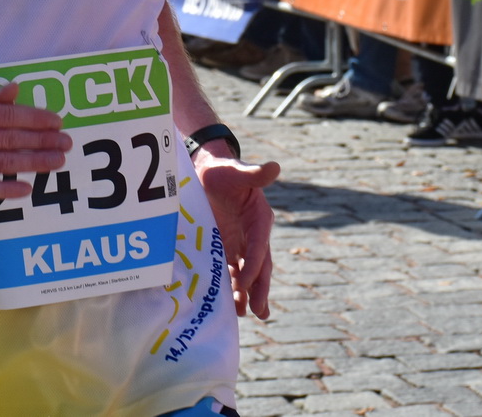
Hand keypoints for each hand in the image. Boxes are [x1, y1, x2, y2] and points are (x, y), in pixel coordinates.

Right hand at [0, 81, 70, 199]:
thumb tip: (16, 90)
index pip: (9, 116)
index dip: (36, 119)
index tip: (57, 122)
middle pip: (10, 140)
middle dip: (42, 142)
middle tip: (66, 144)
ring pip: (1, 163)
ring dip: (33, 163)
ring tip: (56, 162)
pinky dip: (5, 190)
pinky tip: (27, 188)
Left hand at [192, 145, 279, 318]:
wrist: (206, 172)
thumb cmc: (223, 170)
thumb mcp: (236, 170)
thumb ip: (254, 174)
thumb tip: (275, 167)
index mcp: (260, 219)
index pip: (259, 246)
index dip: (254, 264)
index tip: (246, 281)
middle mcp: (252, 235)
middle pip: (259, 266)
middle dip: (259, 289)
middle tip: (260, 311)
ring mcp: (238, 243)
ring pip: (244, 273)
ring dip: (244, 293)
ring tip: (242, 314)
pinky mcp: (223, 247)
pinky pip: (228, 271)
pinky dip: (228, 287)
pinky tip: (225, 305)